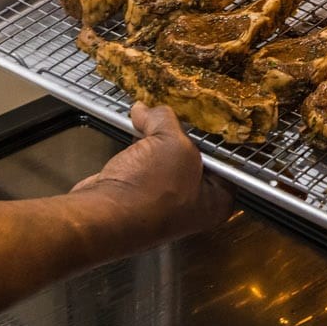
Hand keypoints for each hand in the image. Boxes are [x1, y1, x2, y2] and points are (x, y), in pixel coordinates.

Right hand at [74, 103, 234, 245]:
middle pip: (191, 155)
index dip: (210, 134)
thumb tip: (148, 110)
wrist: (103, 215)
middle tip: (169, 115)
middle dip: (176, 133)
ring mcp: (163, 202)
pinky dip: (136, 148)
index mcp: (215, 200)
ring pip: (163, 158)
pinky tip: (132, 129)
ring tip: (146, 119)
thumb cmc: (150, 191)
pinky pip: (142, 164)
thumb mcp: (171, 142)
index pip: (223, 159)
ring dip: (153, 138)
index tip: (199, 114)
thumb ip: (165, 120)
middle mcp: (192, 205)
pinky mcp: (136, 196)